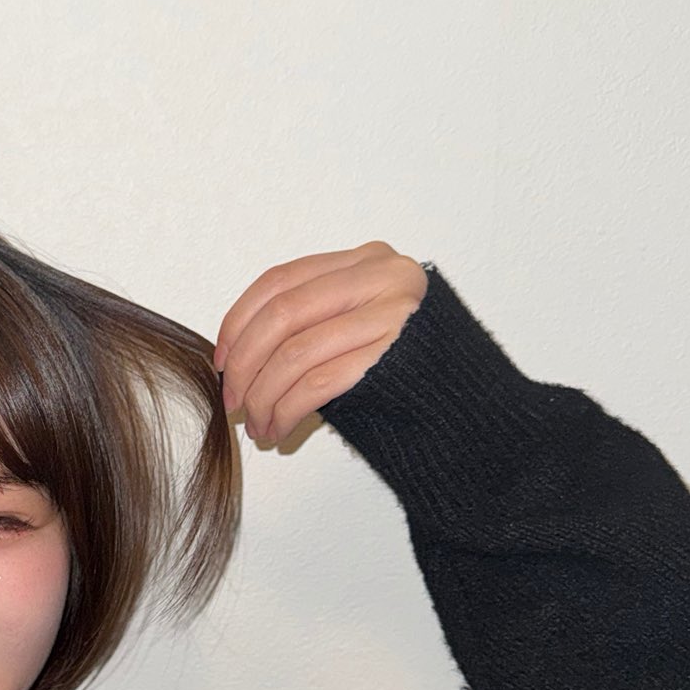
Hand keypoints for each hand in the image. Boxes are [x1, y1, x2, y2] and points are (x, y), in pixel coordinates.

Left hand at [213, 242, 427, 445]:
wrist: (468, 404)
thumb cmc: (401, 369)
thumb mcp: (354, 324)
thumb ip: (309, 320)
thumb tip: (235, 357)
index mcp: (366, 261)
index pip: (281, 280)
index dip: (240, 321)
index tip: (220, 359)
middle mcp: (383, 276)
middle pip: (282, 314)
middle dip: (245, 364)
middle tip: (232, 401)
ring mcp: (393, 313)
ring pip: (295, 353)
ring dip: (263, 397)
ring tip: (256, 425)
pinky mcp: (394, 356)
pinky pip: (318, 383)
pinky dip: (287, 410)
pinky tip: (279, 429)